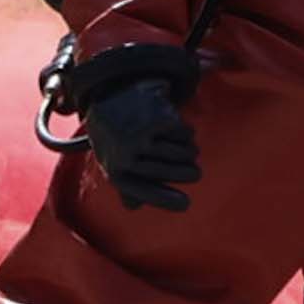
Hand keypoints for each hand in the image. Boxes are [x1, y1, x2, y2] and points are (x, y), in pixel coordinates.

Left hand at [81, 76, 198, 211]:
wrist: (107, 97)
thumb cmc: (115, 139)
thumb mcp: (114, 164)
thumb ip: (125, 189)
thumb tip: (134, 206)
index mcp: (115, 171)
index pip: (145, 192)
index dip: (167, 200)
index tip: (186, 204)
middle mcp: (125, 154)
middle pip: (171, 171)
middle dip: (190, 174)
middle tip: (196, 174)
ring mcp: (140, 134)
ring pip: (181, 152)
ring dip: (190, 152)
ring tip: (188, 151)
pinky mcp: (154, 117)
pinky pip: (184, 133)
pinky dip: (187, 133)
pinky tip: (180, 130)